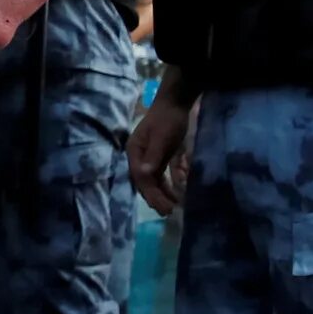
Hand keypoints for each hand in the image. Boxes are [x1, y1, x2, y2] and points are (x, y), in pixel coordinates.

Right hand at [128, 84, 195, 215]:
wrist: (176, 101)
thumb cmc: (168, 118)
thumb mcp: (162, 137)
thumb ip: (154, 156)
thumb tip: (143, 175)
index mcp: (135, 151)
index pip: (140, 178)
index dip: (151, 194)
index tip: (164, 207)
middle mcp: (139, 156)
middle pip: (145, 181)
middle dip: (156, 197)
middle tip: (169, 212)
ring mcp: (149, 155)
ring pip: (153, 179)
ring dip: (162, 192)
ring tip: (173, 206)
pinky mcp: (160, 154)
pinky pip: (161, 173)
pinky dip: (168, 183)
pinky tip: (176, 191)